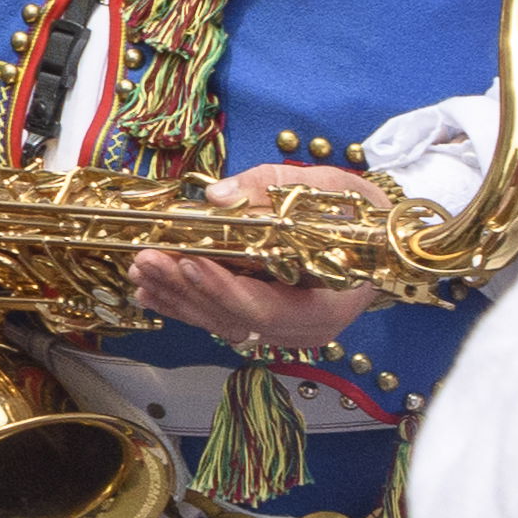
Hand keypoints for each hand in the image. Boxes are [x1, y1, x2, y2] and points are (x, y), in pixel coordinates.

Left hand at [129, 159, 390, 359]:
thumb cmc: (357, 212)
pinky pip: (218, 317)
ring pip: (220, 321)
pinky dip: (182, 303)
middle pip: (236, 318)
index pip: (268, 308)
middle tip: (147, 259)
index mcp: (330, 304)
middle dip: (186, 289)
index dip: (224, 288)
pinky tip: (149, 290)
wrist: (377, 235)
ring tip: (140, 269)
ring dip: (176, 296)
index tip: (187, 260)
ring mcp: (282, 330)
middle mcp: (304, 327)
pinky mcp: (263, 321)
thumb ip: (273, 187)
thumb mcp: (329, 187)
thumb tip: (218, 196)